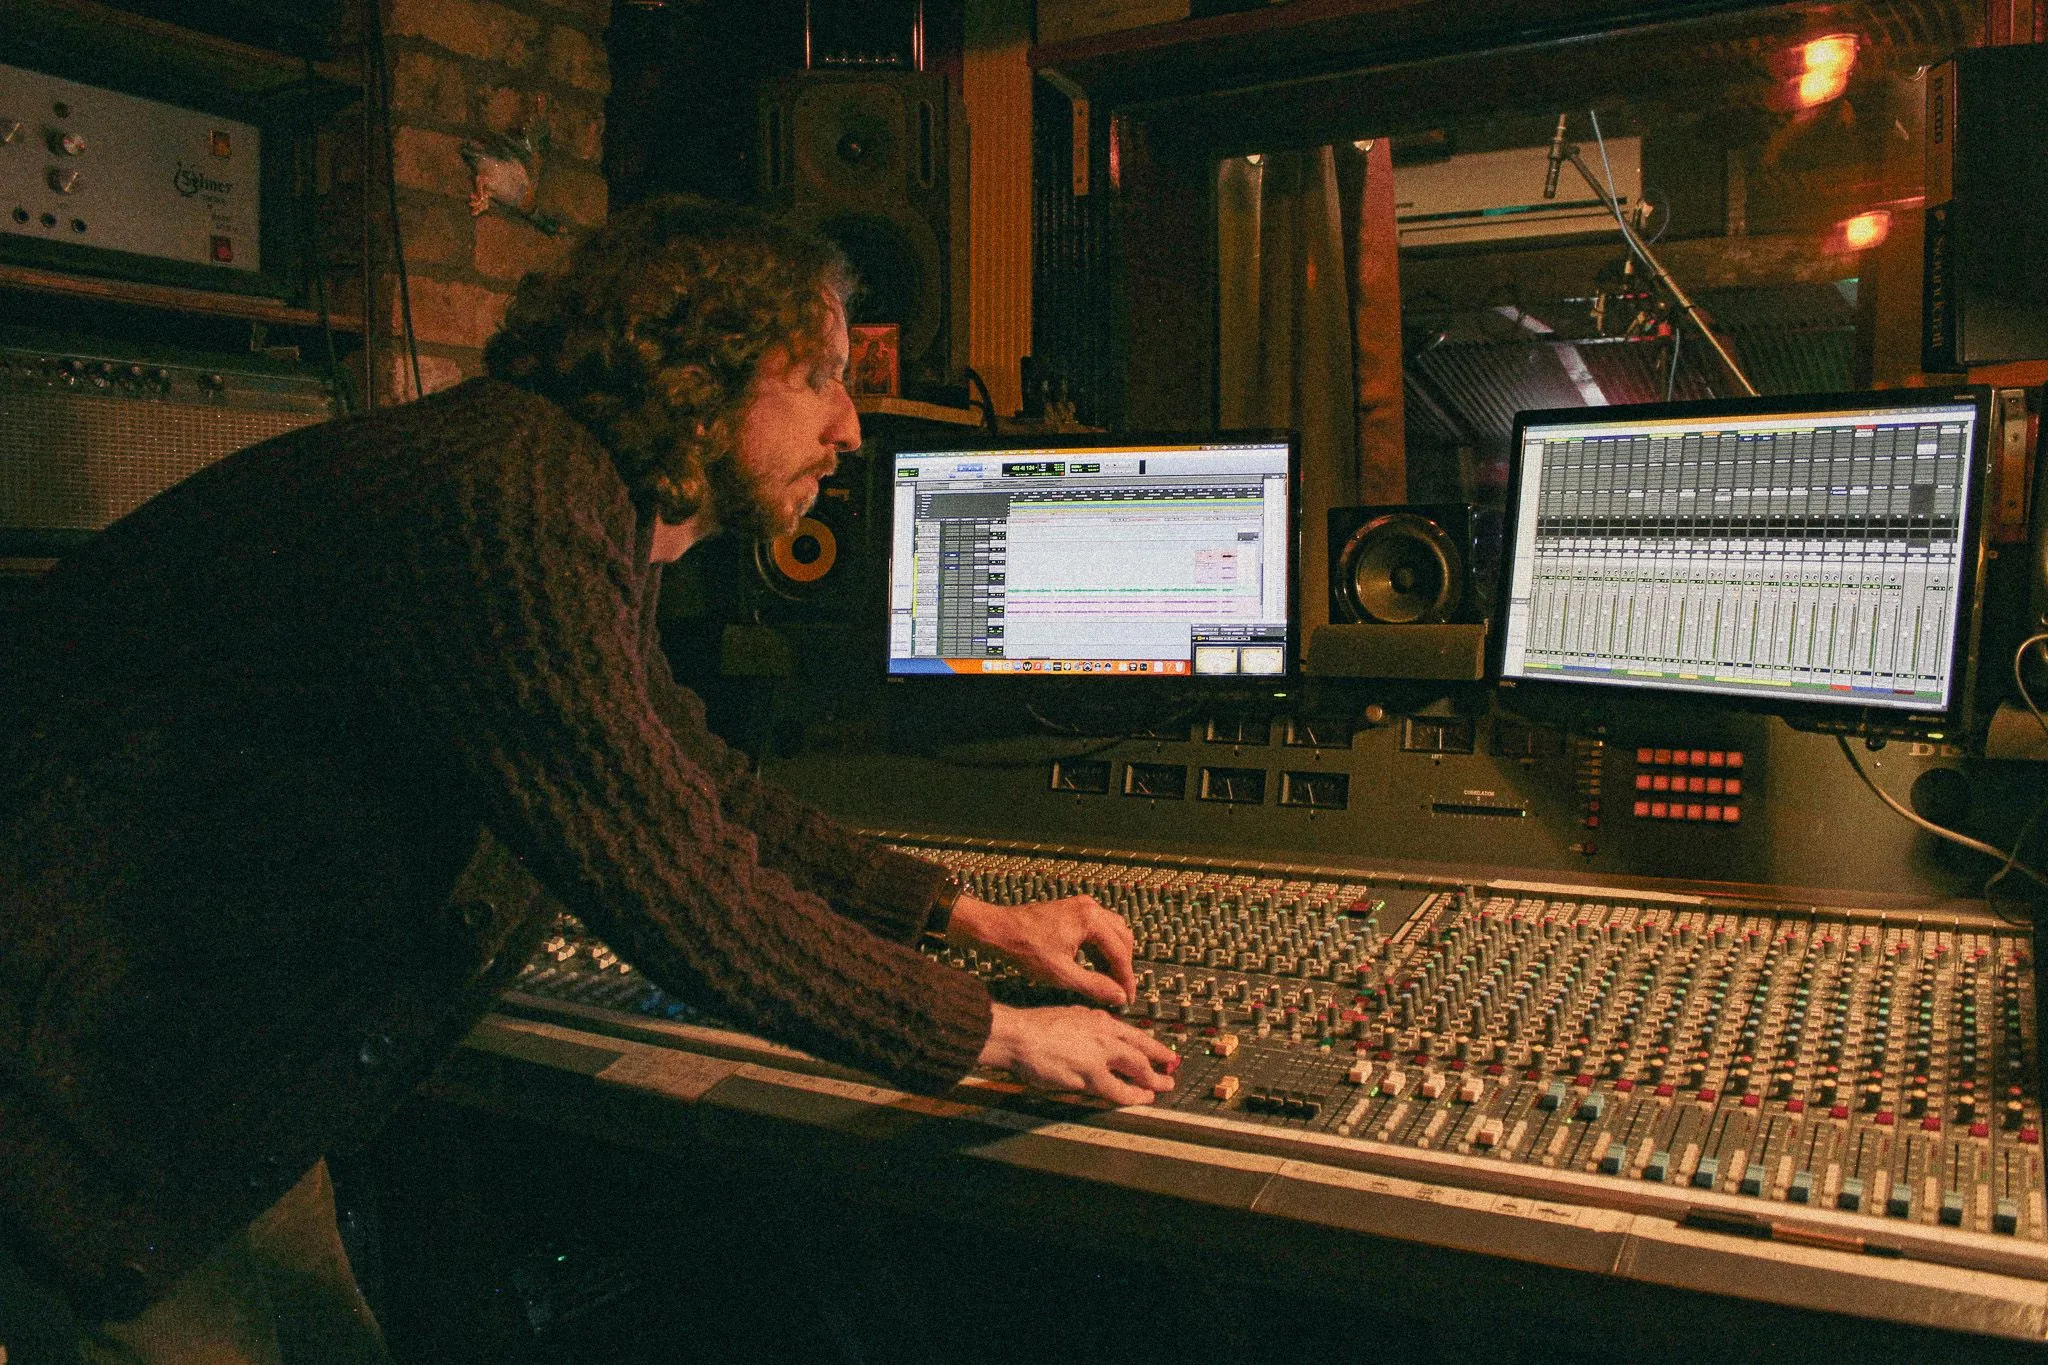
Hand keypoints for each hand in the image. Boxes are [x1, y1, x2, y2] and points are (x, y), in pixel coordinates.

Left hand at [949, 893, 1136, 1007]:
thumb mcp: (1061, 974)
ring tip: (1109, 981)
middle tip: (1120, 991)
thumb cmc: (1023, 948)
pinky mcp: (1072, 911)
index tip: (1128, 998)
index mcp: (1090, 919)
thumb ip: (1094, 985)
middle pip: (1122, 938)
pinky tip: (1095, 966)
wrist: (996, 930)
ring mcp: (1081, 906)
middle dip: (1123, 966)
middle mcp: (1090, 908)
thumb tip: (1118, 997)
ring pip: (1112, 932)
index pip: (1120, 953)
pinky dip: (1101, 948)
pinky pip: (1098, 929)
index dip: (1126, 979)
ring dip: (1114, 956)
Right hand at [978, 1003, 1178, 1105]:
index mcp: (1097, 1019)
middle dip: (1160, 1058)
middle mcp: (1104, 1034)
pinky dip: (1132, 1096)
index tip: (1160, 1049)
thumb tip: (1097, 1029)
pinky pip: (1118, 1091)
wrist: (1018, 1035)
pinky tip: (1140, 1100)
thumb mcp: (1068, 1014)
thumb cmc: (1033, 1027)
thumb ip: (1087, 1023)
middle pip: (1141, 1048)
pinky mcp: (1090, 1075)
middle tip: (1172, 1066)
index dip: (1149, 1043)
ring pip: (1137, 1068)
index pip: (1131, 1032)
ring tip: (1163, 1086)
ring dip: (1153, 1079)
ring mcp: (1099, 1055)